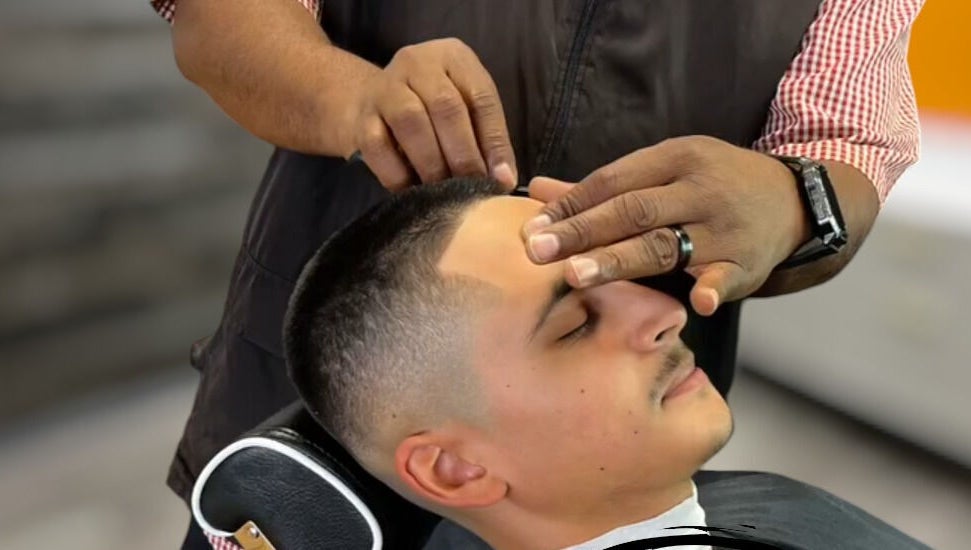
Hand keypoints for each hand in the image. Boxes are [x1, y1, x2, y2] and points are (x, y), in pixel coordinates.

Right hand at [345, 38, 516, 190]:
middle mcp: (417, 63)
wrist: (370, 103)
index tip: (500, 178)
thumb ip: (486, 138)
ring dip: (432, 163)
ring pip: (411, 122)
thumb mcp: (465, 110)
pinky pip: (379, 147)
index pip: (481, 97)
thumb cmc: (431, 109)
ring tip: (445, 191)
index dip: (493, 141)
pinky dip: (398, 174)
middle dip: (463, 154)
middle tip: (473, 188)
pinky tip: (412, 190)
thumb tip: (503, 179)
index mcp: (452, 57)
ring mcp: (385, 87)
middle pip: (446, 106)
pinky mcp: (361, 116)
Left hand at [522, 136, 809, 315]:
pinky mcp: (748, 263)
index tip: (531, 229)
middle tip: (537, 252)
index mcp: (675, 159)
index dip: (571, 206)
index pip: (612, 181)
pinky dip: (714, 287)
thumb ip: (600, 188)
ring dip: (620, 260)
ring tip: (577, 275)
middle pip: (633, 211)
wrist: (793, 201)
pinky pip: (728, 276)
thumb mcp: (663, 172)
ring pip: (666, 244)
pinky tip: (698, 301)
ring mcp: (724, 227)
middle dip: (582, 232)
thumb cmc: (712, 186)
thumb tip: (537, 192)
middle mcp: (699, 190)